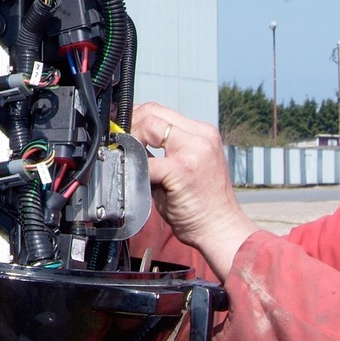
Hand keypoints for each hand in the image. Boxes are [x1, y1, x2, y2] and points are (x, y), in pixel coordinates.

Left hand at [132, 101, 257, 278]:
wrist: (221, 229)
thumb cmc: (203, 205)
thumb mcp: (185, 168)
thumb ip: (162, 154)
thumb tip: (131, 146)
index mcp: (202, 134)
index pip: (161, 111)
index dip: (136, 117)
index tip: (122, 130)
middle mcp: (201, 137)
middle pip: (153, 112)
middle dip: (129, 124)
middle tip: (118, 142)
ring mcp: (194, 151)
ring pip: (150, 126)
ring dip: (131, 140)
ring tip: (126, 157)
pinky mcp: (183, 169)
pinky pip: (147, 161)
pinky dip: (134, 167)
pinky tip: (133, 176)